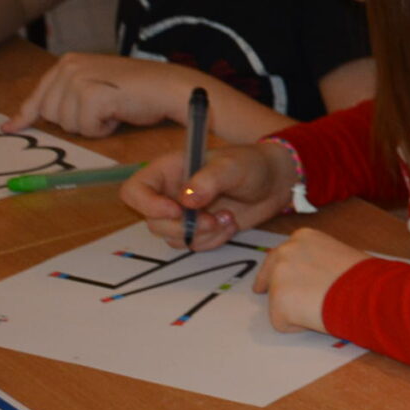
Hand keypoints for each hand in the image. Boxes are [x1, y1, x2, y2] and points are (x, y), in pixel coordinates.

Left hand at [8, 55, 210, 138]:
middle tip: (106, 110)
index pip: (38, 95)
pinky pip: (87, 128)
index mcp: (68, 62)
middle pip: (51, 115)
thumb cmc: (141, 91)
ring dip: (93, 126)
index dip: (26, 115)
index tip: (12, 127)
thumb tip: (38, 116)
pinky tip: (120, 114)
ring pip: (69, 124)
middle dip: (78, 121)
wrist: (171, 87)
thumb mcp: (98, 86)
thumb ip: (69, 95)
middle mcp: (69, 67)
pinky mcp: (92, 95)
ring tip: (115, 110)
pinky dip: (105, 129)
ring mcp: (79, 79)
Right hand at [120, 142, 293, 251]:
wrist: (275, 182)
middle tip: (213, 219)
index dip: (148, 205)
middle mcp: (169, 193)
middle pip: (153, 222)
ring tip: (228, 218)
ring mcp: (183, 213)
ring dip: (203, 234)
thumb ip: (208, 180)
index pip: (134, 191)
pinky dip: (213, 240)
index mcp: (167, 171)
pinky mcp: (200, 229)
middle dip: (184, 226)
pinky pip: (194, 245)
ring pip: (173, 237)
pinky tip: (230, 224)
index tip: (176, 210)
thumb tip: (186, 200)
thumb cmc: (250, 164)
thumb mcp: (231, 167)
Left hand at [251, 227, 364, 333]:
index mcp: (303, 237)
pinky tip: (319, 319)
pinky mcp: (278, 303)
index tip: (286, 278)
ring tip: (321, 310)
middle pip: (269, 272)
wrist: (371, 293)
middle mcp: (285, 251)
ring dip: (294, 308)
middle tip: (269, 294)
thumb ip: (321, 261)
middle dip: (270, 284)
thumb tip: (320, 277)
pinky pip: (283, 322)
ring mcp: (278, 277)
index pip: (284, 253)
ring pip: (278, 299)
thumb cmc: (368, 278)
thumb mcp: (342, 256)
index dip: (286, 270)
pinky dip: (298, 326)